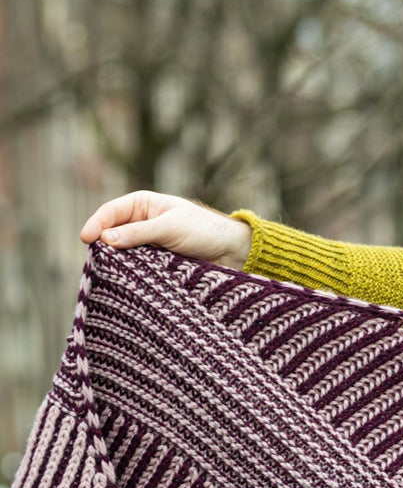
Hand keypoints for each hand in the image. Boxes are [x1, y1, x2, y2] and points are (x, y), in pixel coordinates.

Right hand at [80, 191, 251, 268]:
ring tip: (109, 274)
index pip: (110, 212)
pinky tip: (127, 282)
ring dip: (118, 262)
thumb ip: (138, 233)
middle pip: (112, 234)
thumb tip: (105, 239)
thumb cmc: (204, 231)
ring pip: (124, 253)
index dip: (95, 224)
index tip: (86, 239)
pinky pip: (138, 268)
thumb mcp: (169, 228)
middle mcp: (142, 223)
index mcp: (142, 205)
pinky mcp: (158, 263)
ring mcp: (149, 244)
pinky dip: (132, 273)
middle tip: (95, 261)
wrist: (232, 252)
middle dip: (103, 246)